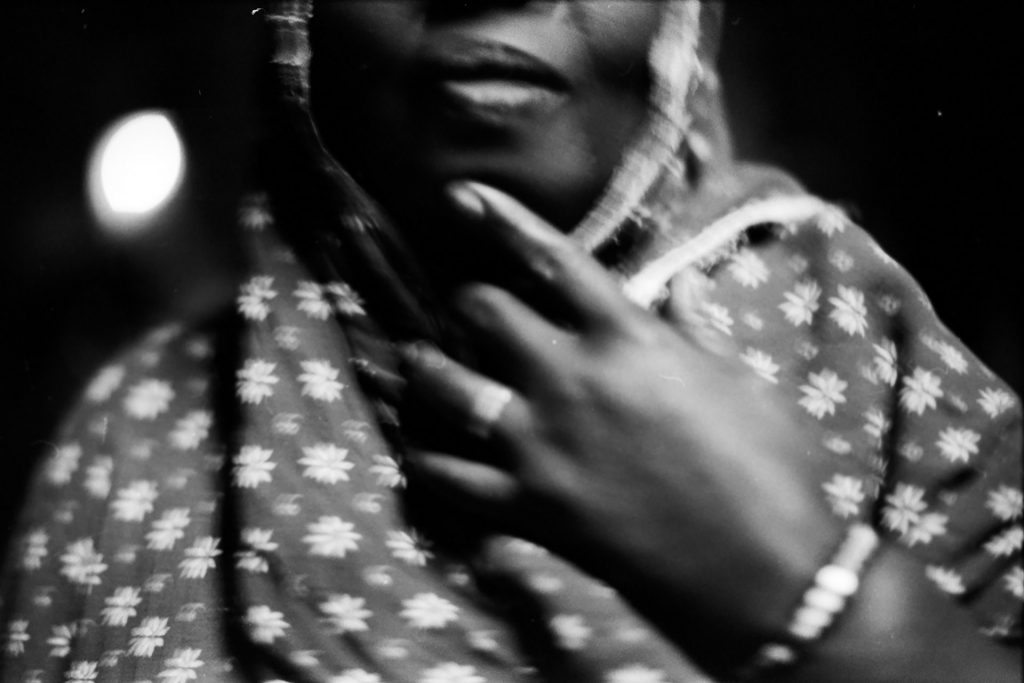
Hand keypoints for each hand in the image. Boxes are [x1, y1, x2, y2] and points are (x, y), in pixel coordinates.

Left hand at [400, 182, 843, 671]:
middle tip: (469, 308)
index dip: (500, 218)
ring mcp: (542, 446)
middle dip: (470, 301)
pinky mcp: (530, 508)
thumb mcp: (741, 383)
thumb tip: (683, 282)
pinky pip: (450, 480)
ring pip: (449, 387)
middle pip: (486, 312)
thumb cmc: (769, 469)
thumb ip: (697, 328)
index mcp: (627, 339)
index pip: (552, 257)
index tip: (460, 193)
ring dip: (426, 368)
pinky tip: (417, 451)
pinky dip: (426, 462)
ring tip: (416, 361)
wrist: (765, 574)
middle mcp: (571, 380)